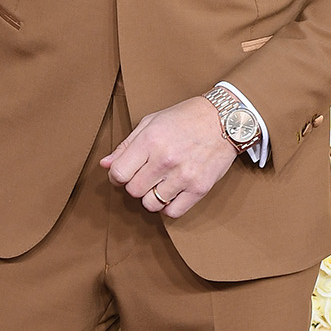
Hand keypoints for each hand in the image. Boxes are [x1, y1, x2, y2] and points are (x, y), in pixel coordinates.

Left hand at [101, 95, 238, 217]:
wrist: (225, 119)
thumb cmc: (186, 118)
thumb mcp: (152, 122)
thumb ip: (126, 145)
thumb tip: (105, 164)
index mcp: (150, 140)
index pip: (119, 173)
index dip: (116, 176)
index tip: (123, 174)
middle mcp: (165, 160)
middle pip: (133, 191)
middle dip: (135, 185)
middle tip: (145, 177)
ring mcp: (183, 176)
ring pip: (151, 204)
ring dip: (151, 197)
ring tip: (159, 185)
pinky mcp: (199, 188)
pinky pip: (173, 212)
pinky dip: (168, 207)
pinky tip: (171, 194)